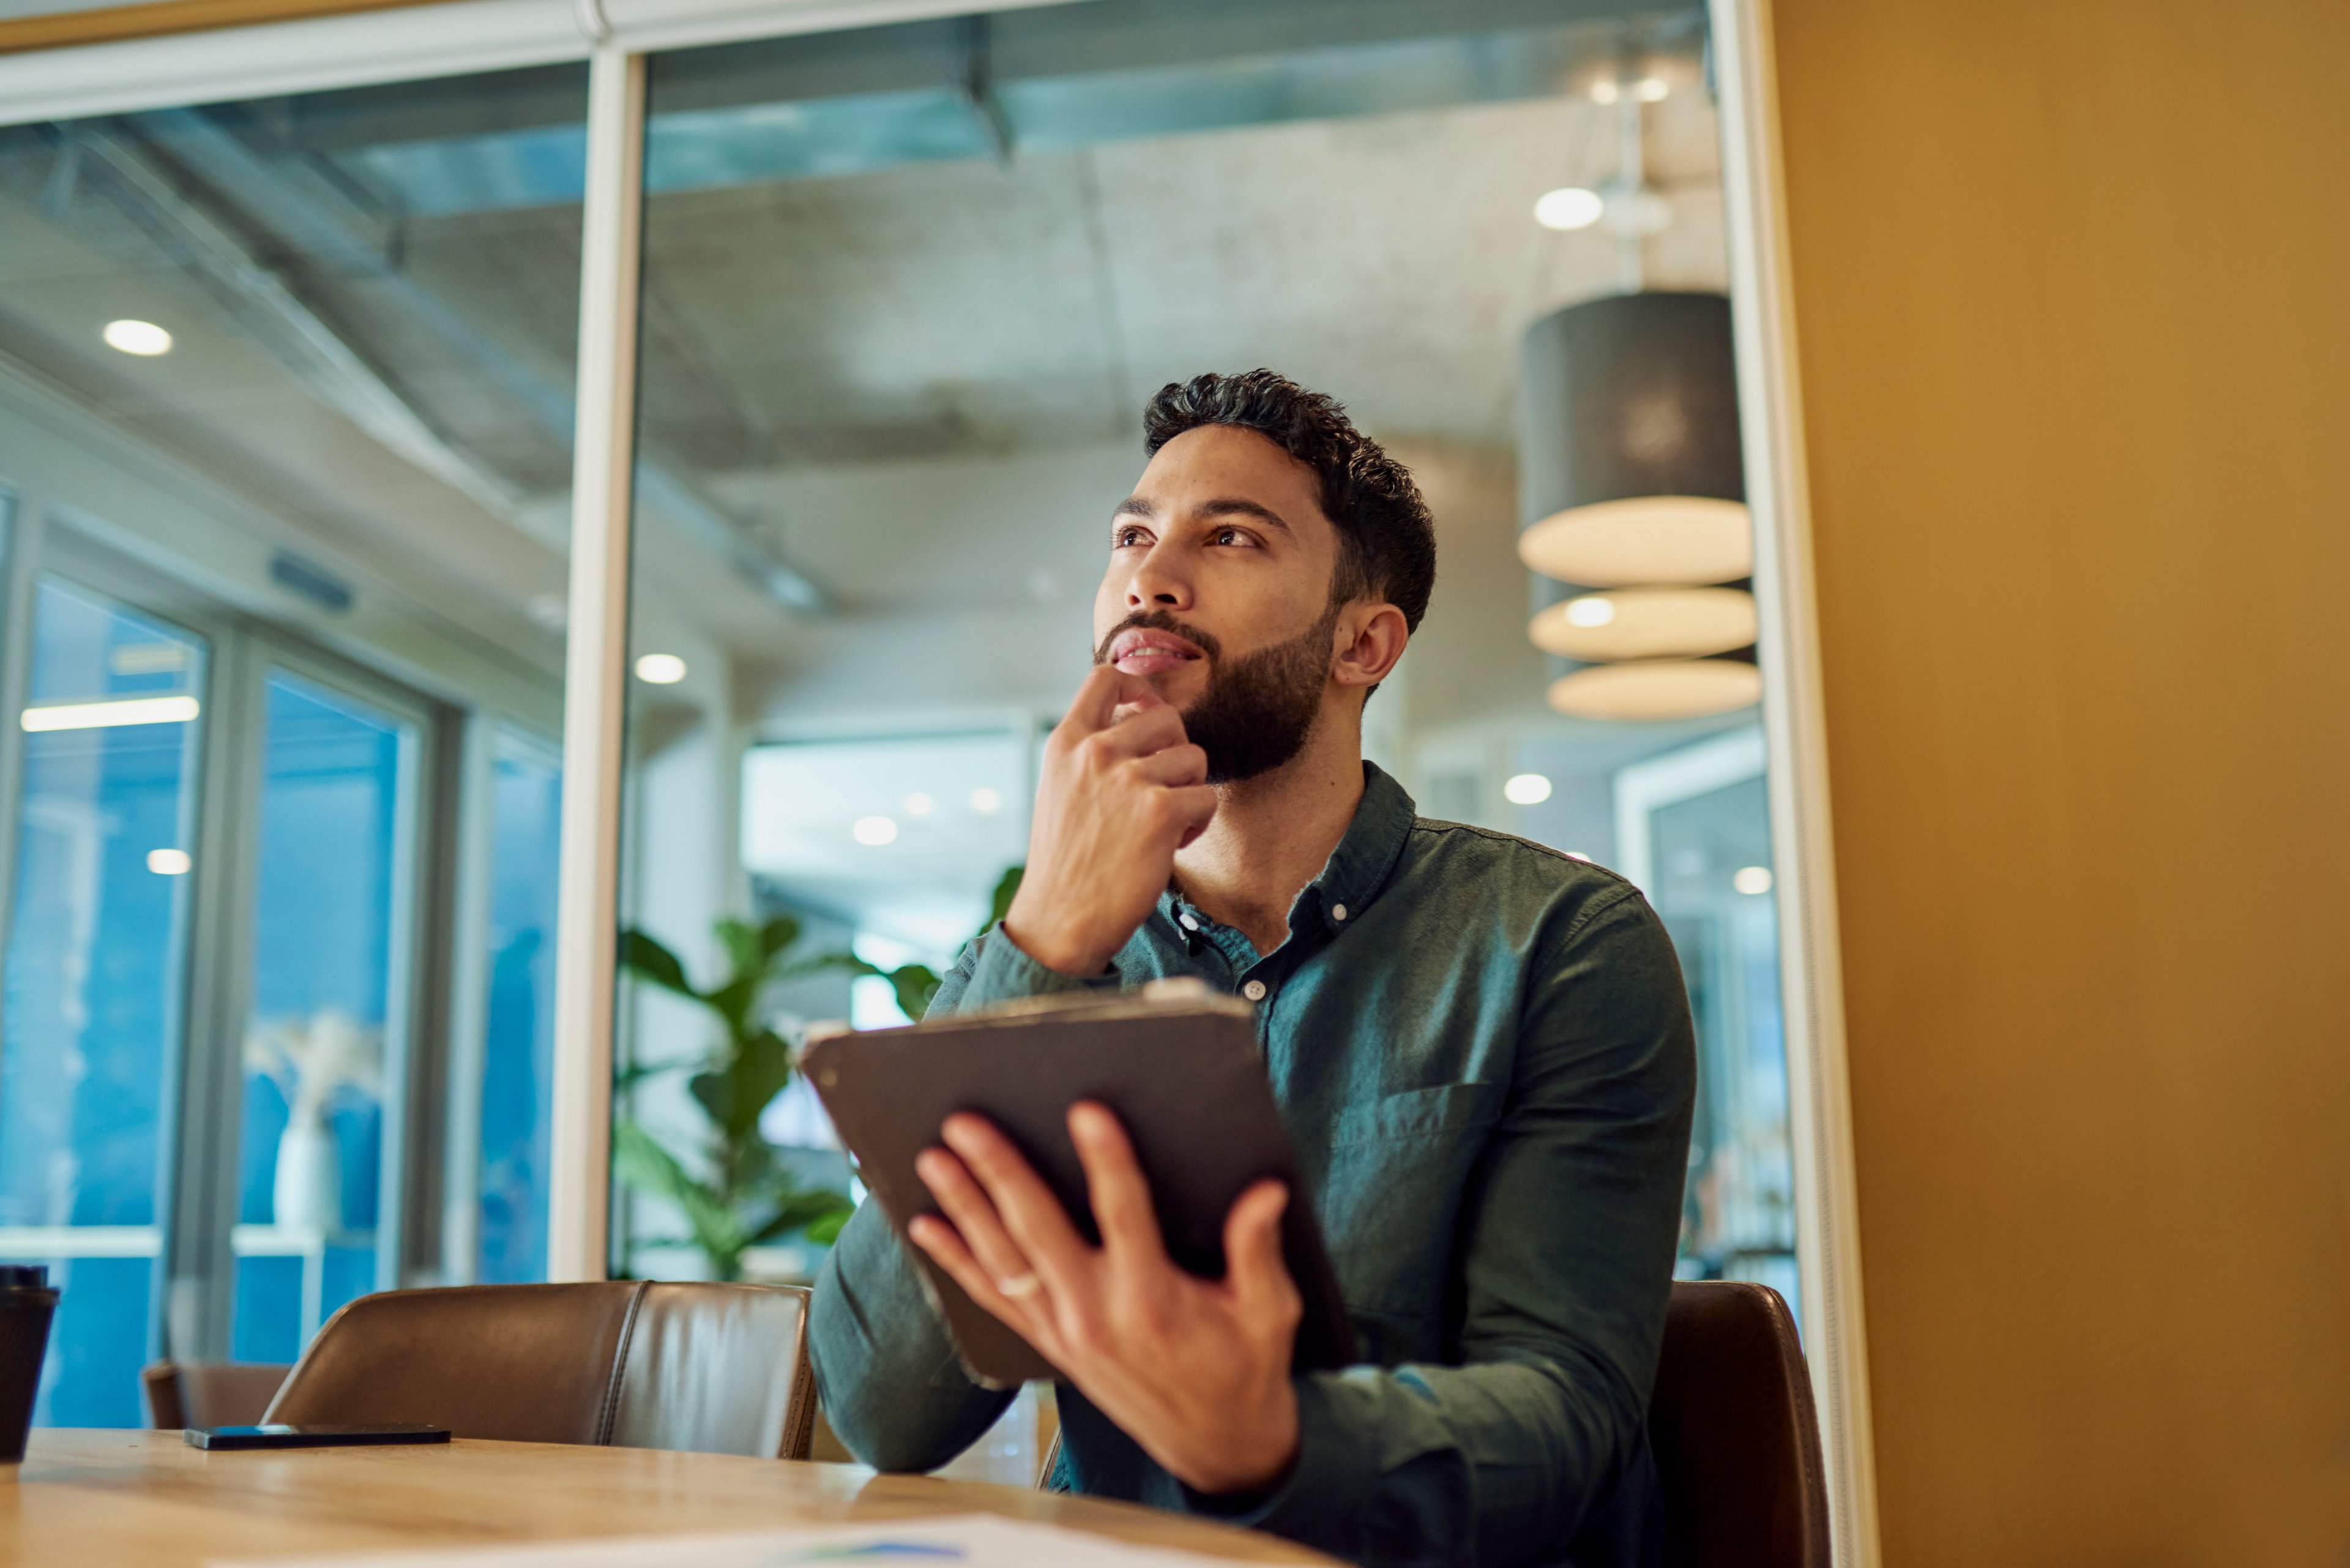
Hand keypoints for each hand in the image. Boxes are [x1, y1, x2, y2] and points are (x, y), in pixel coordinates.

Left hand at [908, 1103, 1303, 1495]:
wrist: (1216, 1444)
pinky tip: (926, 1226)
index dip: (1106, 1160)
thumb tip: (1266, 1192)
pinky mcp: (1050, 1344)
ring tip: (933, 1158)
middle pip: (1038, 1231)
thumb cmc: (1243, 1367)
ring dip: (965, 1207)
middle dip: (999, 1172)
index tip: (1085, 1110)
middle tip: (965, 1123)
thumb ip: (1258, 1249)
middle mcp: (1098, 1316)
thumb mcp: (1267, 1310)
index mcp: (1154, 1300)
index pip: (1124, 1215)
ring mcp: (1066, 1332)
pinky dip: (957, 1262)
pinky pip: (993, 1299)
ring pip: (1003, 1261)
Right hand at [1002, 666, 1215, 974]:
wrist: (1060, 920)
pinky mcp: (1160, 811)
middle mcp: (1096, 751)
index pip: (1105, 677)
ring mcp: (1129, 778)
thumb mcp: (1060, 790)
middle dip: (1175, 752)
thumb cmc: (1066, 862)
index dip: (1138, 686)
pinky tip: (1168, 847)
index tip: (1147, 710)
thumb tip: (1142, 722)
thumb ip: (1092, 755)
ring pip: (1194, 757)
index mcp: (1066, 742)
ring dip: (1188, 791)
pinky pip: (1207, 797)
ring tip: (1161, 825)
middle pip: (1167, 716)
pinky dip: (1197, 825)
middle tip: (1160, 791)